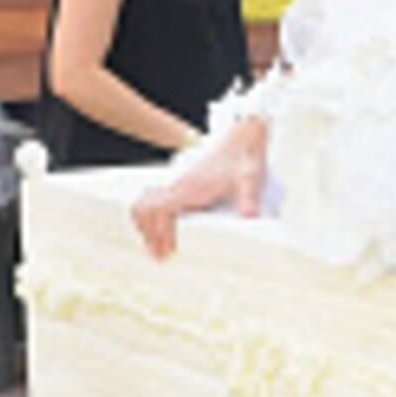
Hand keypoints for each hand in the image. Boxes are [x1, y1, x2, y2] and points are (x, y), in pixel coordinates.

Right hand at [129, 114, 268, 258]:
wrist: (242, 138)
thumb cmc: (244, 159)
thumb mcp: (250, 178)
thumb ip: (249, 197)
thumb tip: (249, 216)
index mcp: (191, 188)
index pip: (160, 209)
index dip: (159, 232)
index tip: (167, 251)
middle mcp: (179, 186)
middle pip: (145, 210)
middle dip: (148, 235)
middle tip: (159, 257)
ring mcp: (178, 185)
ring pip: (145, 204)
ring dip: (146, 226)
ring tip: (157, 248)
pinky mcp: (182, 186)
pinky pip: (154, 200)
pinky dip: (150, 216)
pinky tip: (161, 230)